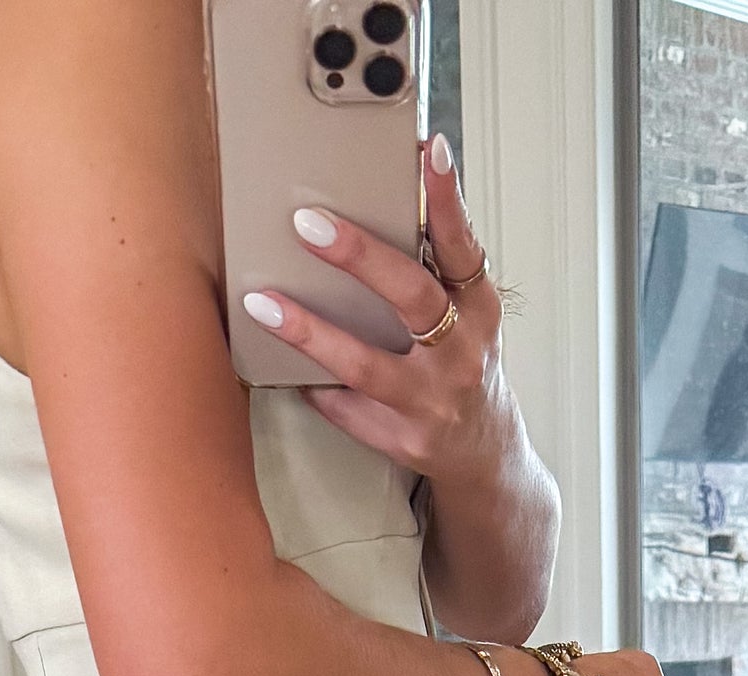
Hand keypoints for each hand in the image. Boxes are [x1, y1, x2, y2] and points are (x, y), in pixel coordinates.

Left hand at [241, 138, 511, 486]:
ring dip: (309, 331)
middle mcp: (461, 354)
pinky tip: (285, 365)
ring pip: (364, 364)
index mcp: (478, 309)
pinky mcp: (405, 440)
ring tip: (264, 302)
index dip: (447, 199)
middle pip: (411, 297)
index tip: (427, 150)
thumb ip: (438, 261)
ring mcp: (433, 402)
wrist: (483, 452)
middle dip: (359, 257)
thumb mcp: (468, 312)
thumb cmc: (464, 362)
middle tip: (308, 224)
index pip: (464, 246)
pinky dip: (315, 386)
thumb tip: (398, 184)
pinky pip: (347, 408)